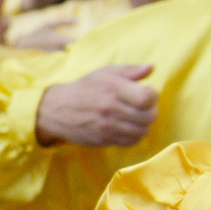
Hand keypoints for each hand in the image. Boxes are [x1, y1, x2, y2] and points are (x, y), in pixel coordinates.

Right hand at [36, 63, 156, 148]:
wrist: (57, 109)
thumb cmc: (85, 88)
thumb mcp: (105, 73)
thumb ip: (130, 70)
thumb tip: (151, 68)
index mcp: (113, 89)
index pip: (147, 98)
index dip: (153, 96)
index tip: (147, 93)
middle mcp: (110, 108)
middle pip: (148, 116)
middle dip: (151, 111)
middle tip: (143, 107)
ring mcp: (106, 126)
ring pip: (142, 131)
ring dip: (143, 124)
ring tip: (136, 117)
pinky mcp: (103, 139)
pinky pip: (131, 141)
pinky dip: (134, 135)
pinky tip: (128, 127)